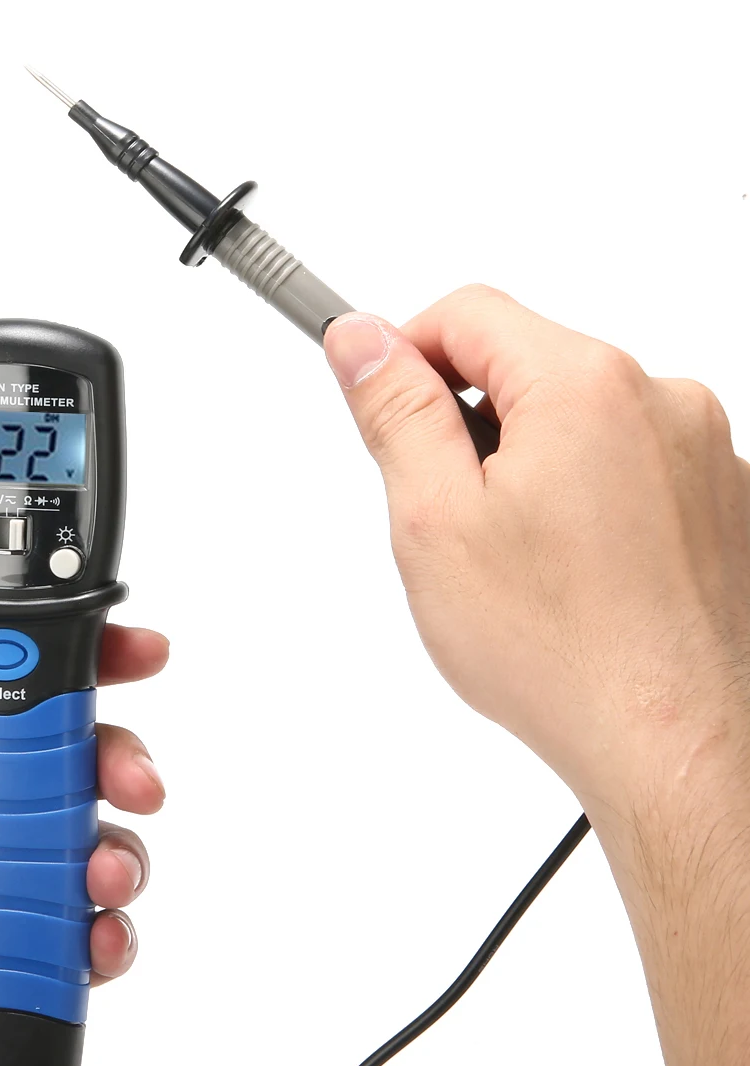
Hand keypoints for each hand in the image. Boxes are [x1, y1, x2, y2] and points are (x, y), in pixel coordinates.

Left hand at [0, 593, 167, 1065]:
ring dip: (115, 850)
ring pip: (93, 834)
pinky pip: (95, 918)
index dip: (69, 660)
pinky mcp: (26, 942)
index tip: (127, 652)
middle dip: (114, 757)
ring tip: (97, 880)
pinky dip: (107, 926)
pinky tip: (88, 942)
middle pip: (66, 754)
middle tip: (131, 778)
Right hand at [324, 288, 749, 827]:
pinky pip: (629, 467)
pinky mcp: (721, 501)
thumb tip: (361, 340)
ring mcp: (701, 453)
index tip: (379, 396)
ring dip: (529, 467)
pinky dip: (586, 501)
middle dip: (470, 425)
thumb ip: (396, 412)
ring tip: (516, 563)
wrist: (675, 742)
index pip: (468, 313)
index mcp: (584, 387)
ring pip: (578, 421)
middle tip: (447, 514)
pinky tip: (570, 577)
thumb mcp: (435, 521)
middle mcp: (659, 401)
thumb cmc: (565, 651)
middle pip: (526, 366)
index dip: (405, 350)